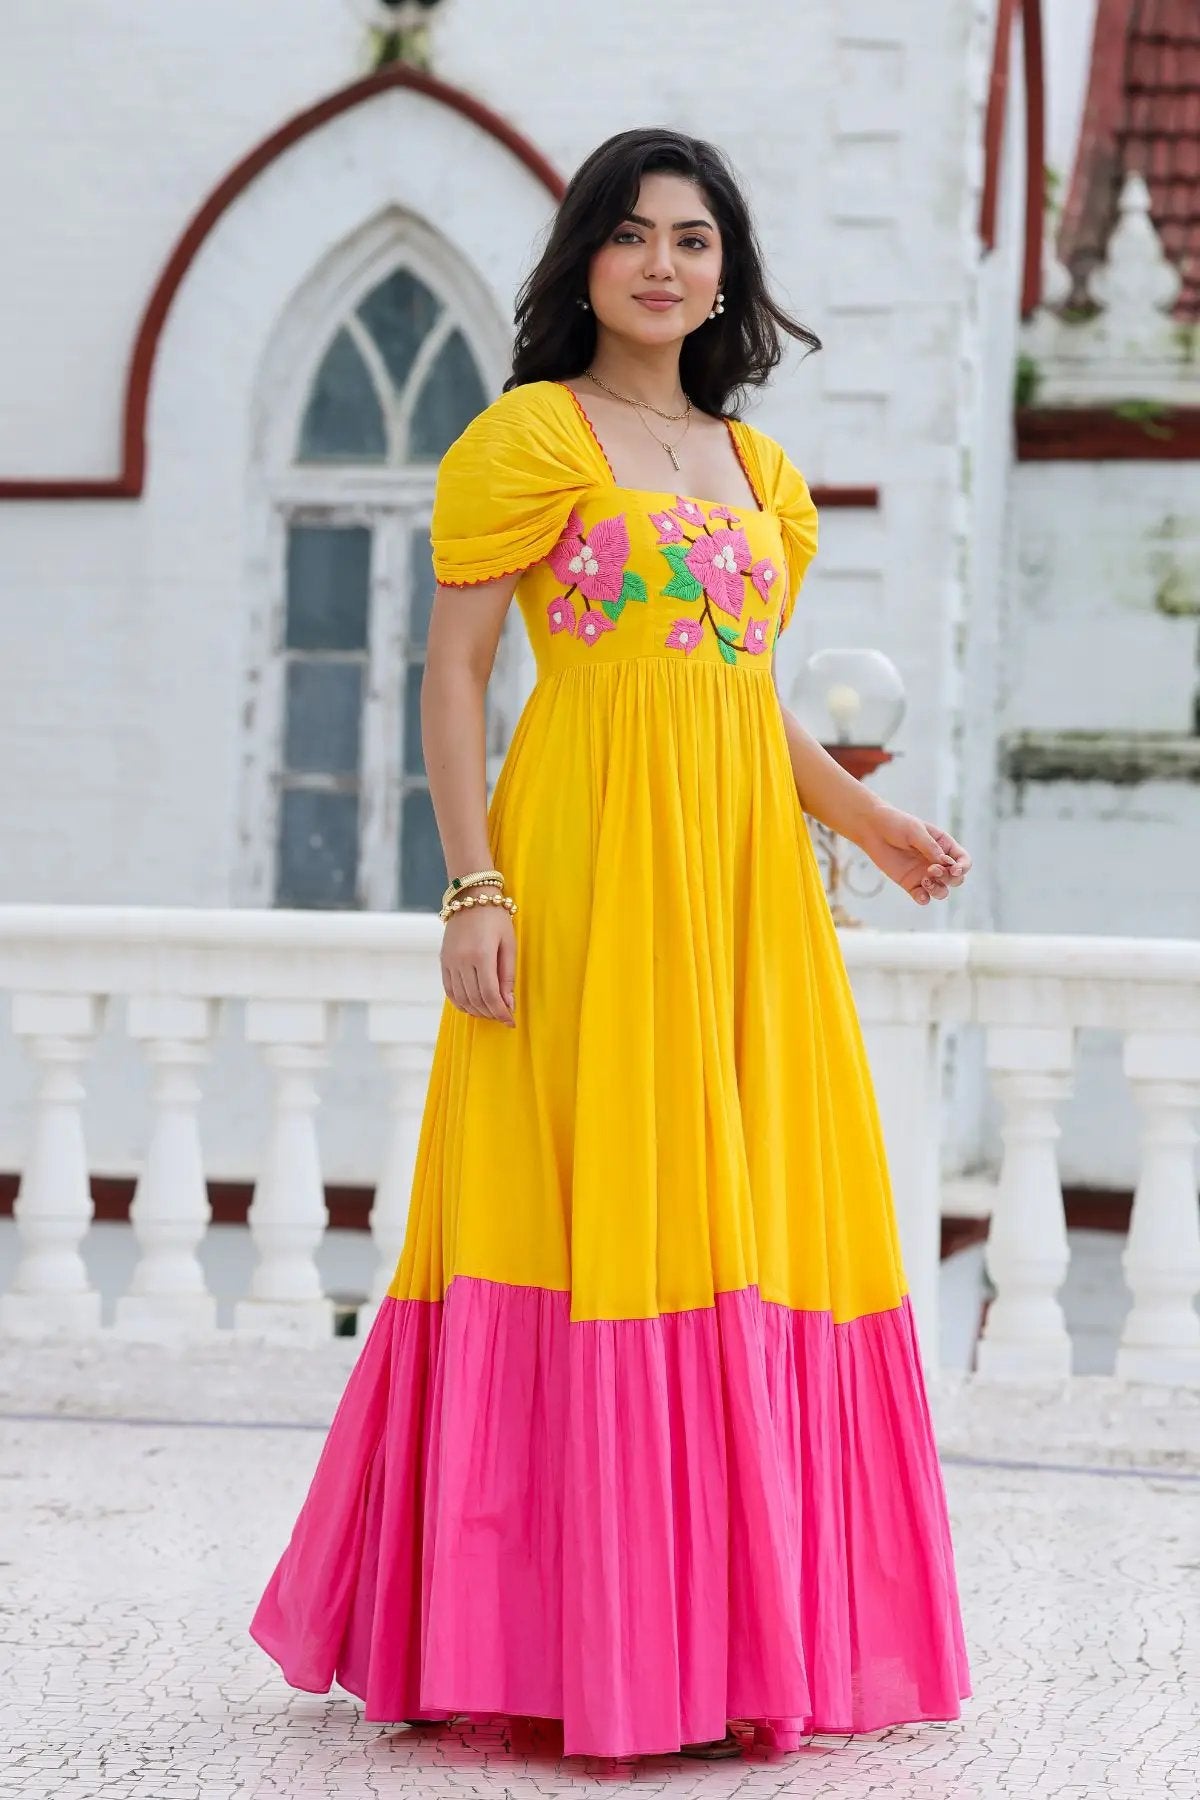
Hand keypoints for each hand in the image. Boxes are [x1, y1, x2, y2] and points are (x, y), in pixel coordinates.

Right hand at [440, 905, 516, 1025]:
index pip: (489, 995)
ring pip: (461, 999)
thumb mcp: (508, 944)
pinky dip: (460, 1003)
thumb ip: (507, 975)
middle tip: (503, 1017)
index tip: (511, 1021)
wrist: (471, 898)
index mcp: (481, 955)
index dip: (500, 1012)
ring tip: (490, 1013)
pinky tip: (472, 1006)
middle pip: (475, 1000)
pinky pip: (449, 990)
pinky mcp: (443, 961)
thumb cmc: (496, 919)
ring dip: (476, 1011)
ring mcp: (450, 962)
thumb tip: (508, 1004)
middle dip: (491, 1013)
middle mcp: (462, 960)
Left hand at [854, 805, 970, 906]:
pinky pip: (922, 897)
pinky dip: (924, 899)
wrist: (872, 829)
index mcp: (944, 846)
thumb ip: (930, 847)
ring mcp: (924, 874)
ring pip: (942, 891)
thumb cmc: (896, 824)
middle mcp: (937, 862)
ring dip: (938, 890)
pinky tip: (920, 895)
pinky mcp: (910, 883)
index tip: (953, 868)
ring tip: (924, 881)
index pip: (963, 861)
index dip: (963, 867)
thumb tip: (945, 863)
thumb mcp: (915, 831)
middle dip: (949, 878)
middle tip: (932, 870)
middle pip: (956, 879)